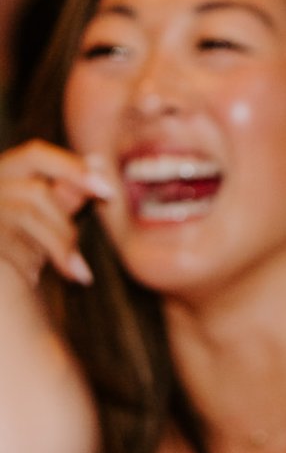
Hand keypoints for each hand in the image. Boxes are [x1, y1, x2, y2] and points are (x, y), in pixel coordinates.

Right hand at [0, 140, 110, 288]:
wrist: (0, 298)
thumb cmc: (20, 254)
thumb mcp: (47, 221)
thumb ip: (66, 194)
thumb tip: (97, 160)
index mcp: (0, 175)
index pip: (34, 154)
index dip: (72, 168)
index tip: (107, 191)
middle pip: (34, 190)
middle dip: (66, 222)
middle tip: (84, 259)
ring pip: (26, 214)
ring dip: (57, 245)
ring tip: (72, 270)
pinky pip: (8, 241)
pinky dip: (30, 261)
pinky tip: (37, 276)